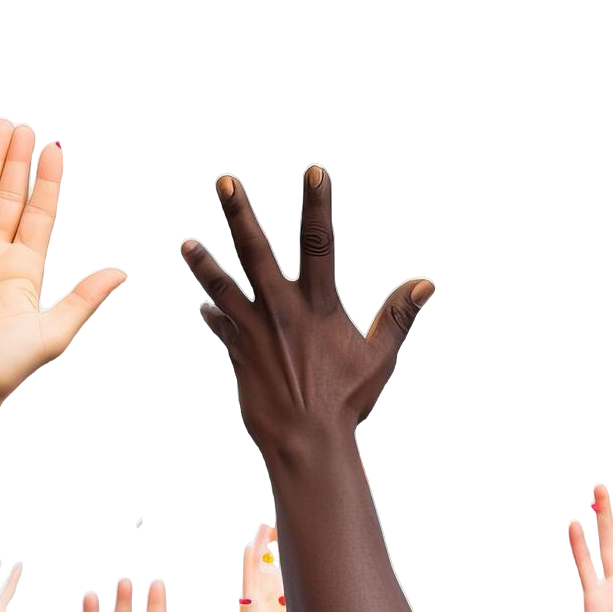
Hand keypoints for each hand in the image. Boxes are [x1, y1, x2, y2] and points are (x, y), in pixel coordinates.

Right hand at [0, 118, 121, 409]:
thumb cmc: (0, 373)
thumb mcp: (49, 334)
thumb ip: (81, 299)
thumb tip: (121, 271)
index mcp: (23, 268)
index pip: (38, 213)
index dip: (46, 180)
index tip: (53, 147)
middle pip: (1, 197)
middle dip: (7, 161)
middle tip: (13, 124)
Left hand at [180, 168, 430, 462]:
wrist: (306, 440)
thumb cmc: (345, 400)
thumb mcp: (377, 357)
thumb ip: (397, 316)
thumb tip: (424, 284)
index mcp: (317, 305)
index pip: (320, 242)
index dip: (317, 204)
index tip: (313, 171)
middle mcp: (280, 310)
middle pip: (254, 250)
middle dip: (237, 213)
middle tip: (223, 182)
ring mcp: (254, 330)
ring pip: (220, 284)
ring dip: (205, 261)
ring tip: (188, 244)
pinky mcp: (237, 353)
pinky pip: (217, 325)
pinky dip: (212, 313)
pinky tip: (208, 308)